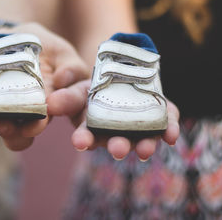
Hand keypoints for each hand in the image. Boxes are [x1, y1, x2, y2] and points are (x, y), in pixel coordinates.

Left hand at [0, 22, 88, 150]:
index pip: (72, 117)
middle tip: (24, 124)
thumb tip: (63, 79)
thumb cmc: (41, 47)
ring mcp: (9, 115)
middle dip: (28, 130)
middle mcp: (36, 116)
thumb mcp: (61, 51)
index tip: (54, 104)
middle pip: (33, 132)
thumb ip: (70, 66)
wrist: (8, 39)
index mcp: (60, 104)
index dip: (69, 115)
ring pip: (7, 135)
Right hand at [47, 80, 179, 159]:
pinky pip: (167, 123)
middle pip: (118, 141)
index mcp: (94, 127)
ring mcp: (140, 124)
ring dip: (144, 144)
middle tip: (117, 149)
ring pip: (143, 138)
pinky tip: (171, 136)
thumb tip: (49, 105)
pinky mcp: (160, 114)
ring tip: (145, 150)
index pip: (88, 136)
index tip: (80, 142)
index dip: (84, 139)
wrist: (118, 71)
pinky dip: (170, 129)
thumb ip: (67, 98)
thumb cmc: (93, 87)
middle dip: (118, 146)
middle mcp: (117, 131)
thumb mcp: (78, 89)